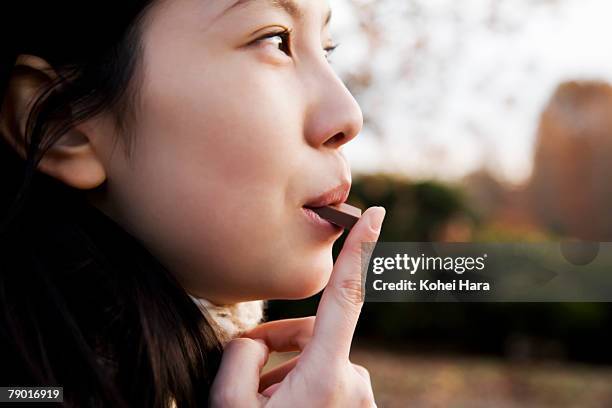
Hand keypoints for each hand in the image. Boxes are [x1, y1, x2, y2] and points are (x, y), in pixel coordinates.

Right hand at [210, 207, 385, 406]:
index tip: (376, 216)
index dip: (359, 251)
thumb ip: (241, 354)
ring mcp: (360, 400)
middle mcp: (353, 385)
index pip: (345, 297)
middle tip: (247, 373)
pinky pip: (329, 381)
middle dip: (279, 342)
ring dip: (288, 368)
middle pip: (313, 333)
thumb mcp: (228, 404)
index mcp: (327, 377)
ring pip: (318, 359)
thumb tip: (258, 342)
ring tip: (259, 399)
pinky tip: (280, 405)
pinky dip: (304, 386)